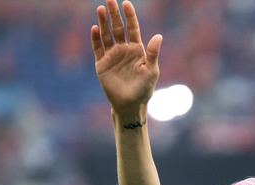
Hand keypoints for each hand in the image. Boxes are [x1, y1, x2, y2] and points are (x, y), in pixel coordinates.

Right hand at [91, 0, 161, 116]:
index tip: (126, 3)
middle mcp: (123, 49)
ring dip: (103, 23)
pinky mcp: (101, 64)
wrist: (130, 105)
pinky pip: (97, 48)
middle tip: (110, 0)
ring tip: (100, 9)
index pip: (132, 28)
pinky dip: (95, 39)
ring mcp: (111, 56)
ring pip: (106, 35)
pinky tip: (95, 28)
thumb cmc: (144, 89)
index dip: (129, 16)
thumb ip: (153, 53)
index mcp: (137, 49)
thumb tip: (159, 36)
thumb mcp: (151, 71)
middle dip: (114, 14)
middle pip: (118, 28)